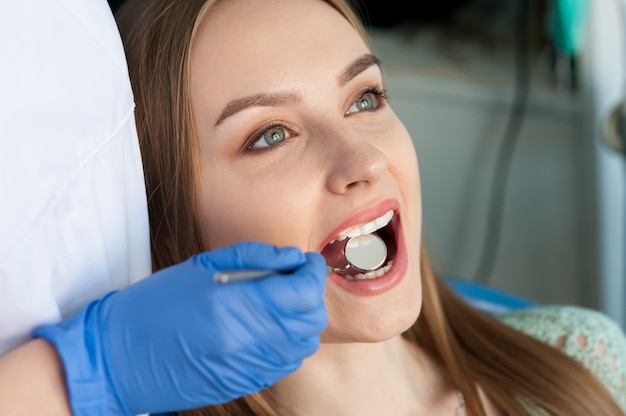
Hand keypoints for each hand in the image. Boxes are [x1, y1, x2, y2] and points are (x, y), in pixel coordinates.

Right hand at [34, 242, 326, 414]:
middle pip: (310, 319)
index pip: (302, 290)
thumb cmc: (154, 306)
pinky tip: (269, 325)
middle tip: (294, 277)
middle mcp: (250, 342)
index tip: (306, 261)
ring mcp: (250, 368)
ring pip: (304, 343)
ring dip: (303, 317)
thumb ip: (254, 257)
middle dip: (311, 293)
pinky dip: (290, 341)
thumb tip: (292, 257)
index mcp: (236, 306)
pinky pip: (288, 363)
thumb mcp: (201, 265)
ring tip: (281, 300)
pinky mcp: (246, 384)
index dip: (311, 271)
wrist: (120, 358)